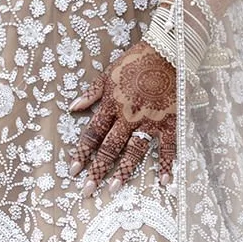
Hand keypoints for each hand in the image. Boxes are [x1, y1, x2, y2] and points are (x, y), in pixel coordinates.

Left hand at [70, 40, 176, 185]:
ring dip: (124, 171)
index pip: (92, 134)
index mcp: (111, 105)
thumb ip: (91, 94)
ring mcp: (150, 121)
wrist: (168, 51)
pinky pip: (168, 147)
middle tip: (87, 190)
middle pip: (109, 147)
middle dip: (97, 170)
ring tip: (114, 189)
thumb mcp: (108, 74)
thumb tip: (72, 107)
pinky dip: (167, 164)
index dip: (81, 153)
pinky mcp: (170, 121)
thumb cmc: (136, 61)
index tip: (73, 171)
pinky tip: (164, 181)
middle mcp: (128, 117)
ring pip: (134, 150)